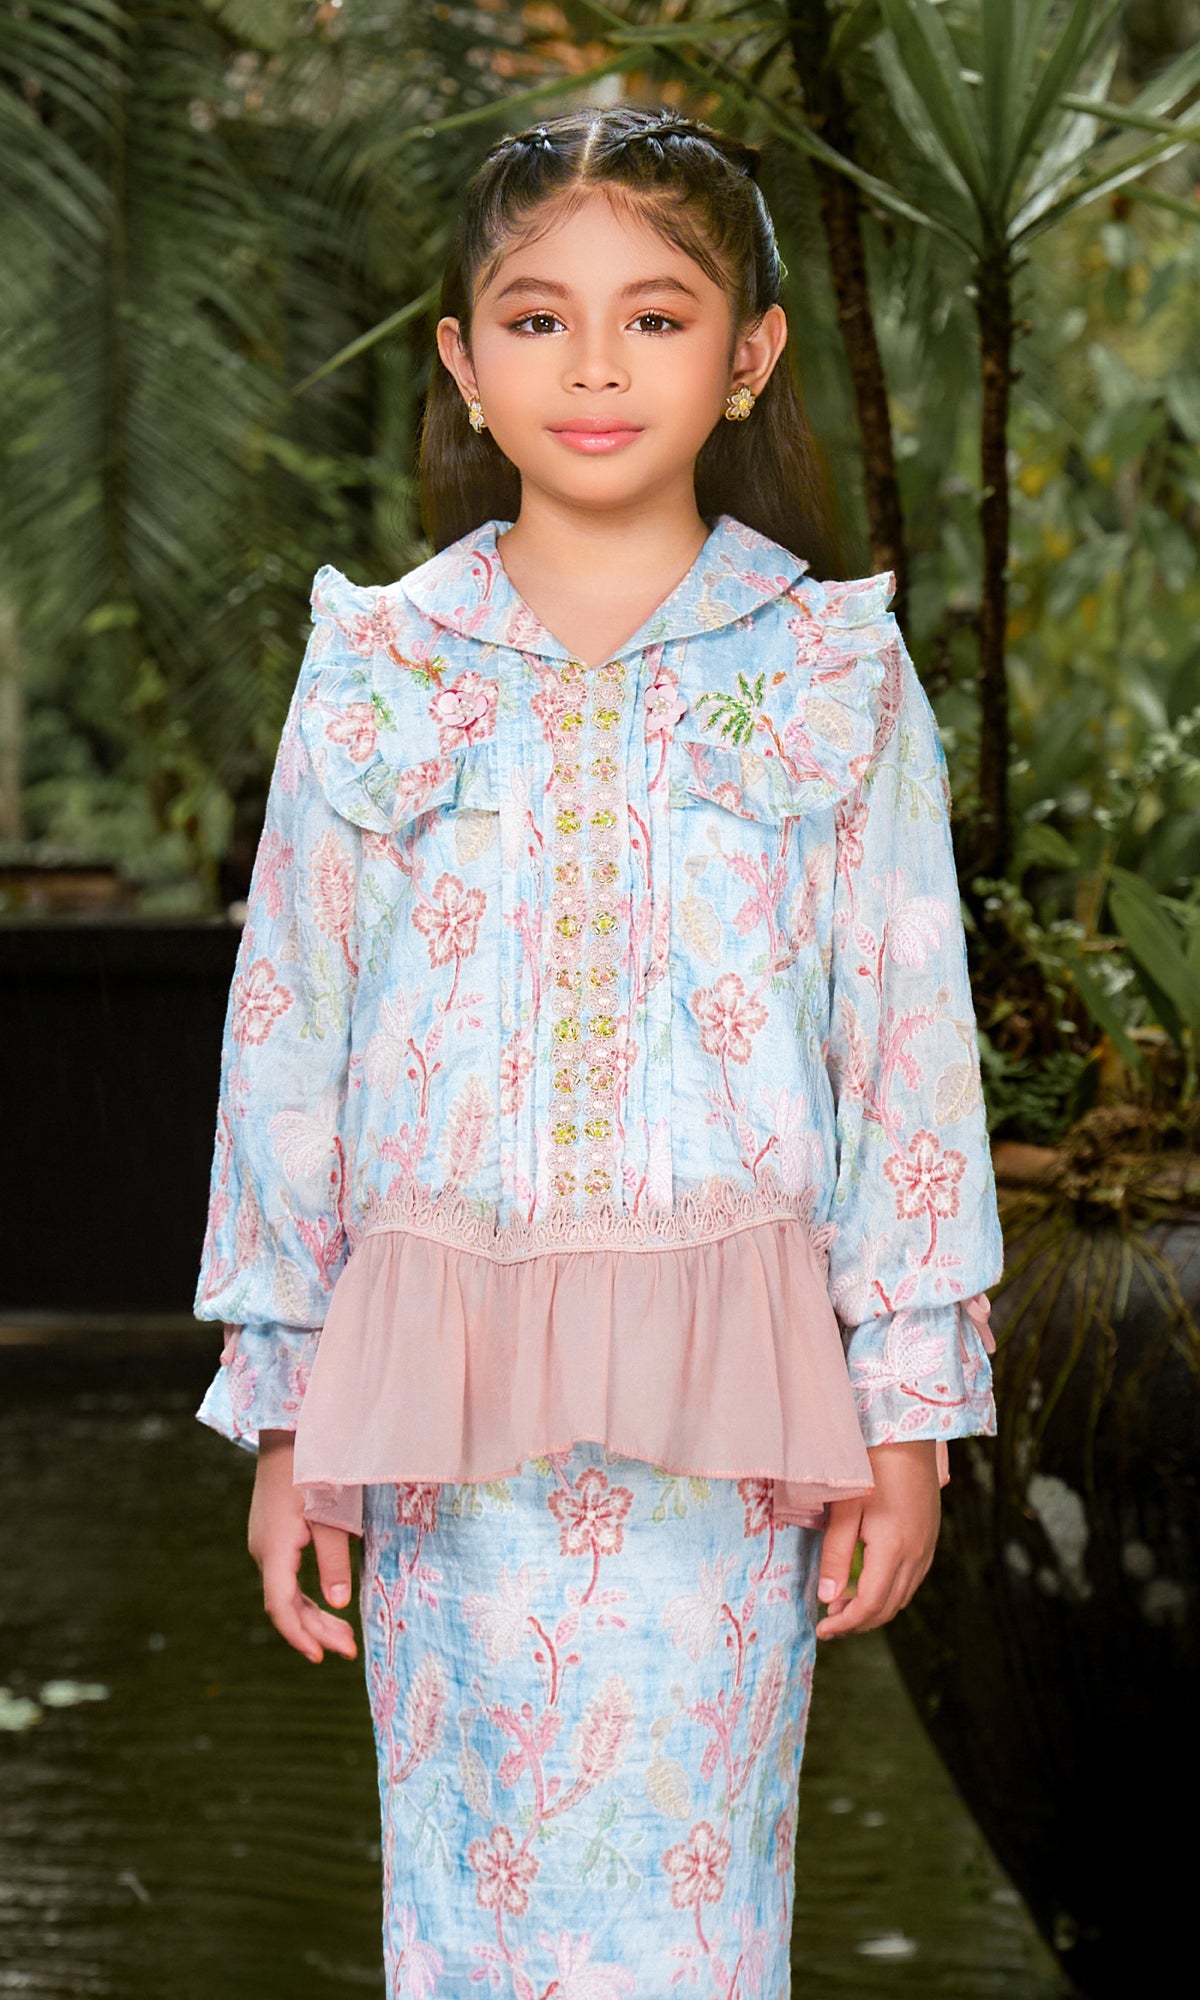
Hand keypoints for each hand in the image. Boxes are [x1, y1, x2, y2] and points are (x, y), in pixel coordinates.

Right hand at [247, 1431, 357, 1664]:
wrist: (288, 1433)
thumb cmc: (314, 1468)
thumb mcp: (331, 1514)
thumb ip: (335, 1559)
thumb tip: (339, 1604)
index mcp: (274, 1550)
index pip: (282, 1607)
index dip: (301, 1636)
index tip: (321, 1657)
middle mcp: (263, 1552)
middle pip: (286, 1605)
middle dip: (316, 1630)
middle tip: (348, 1650)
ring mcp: (265, 1544)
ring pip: (286, 1593)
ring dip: (313, 1615)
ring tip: (344, 1636)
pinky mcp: (271, 1537)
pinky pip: (286, 1578)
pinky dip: (305, 1596)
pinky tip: (325, 1605)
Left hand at [815, 1439, 940, 1639]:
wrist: (908, 1436)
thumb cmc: (870, 1466)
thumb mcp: (845, 1508)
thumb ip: (835, 1554)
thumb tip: (827, 1598)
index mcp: (894, 1550)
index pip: (869, 1605)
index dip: (844, 1624)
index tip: (821, 1630)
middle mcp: (916, 1555)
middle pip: (888, 1608)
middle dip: (858, 1622)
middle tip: (829, 1623)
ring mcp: (927, 1547)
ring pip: (902, 1596)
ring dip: (874, 1608)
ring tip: (844, 1605)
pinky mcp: (930, 1537)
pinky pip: (911, 1579)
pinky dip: (889, 1591)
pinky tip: (870, 1582)